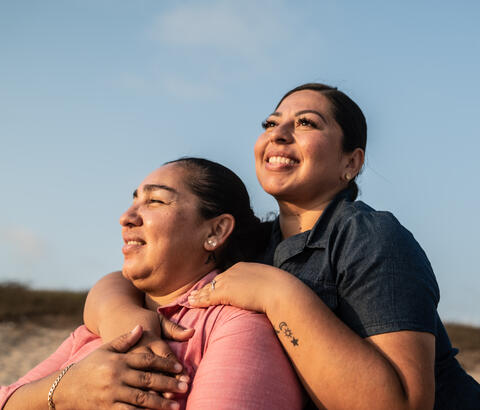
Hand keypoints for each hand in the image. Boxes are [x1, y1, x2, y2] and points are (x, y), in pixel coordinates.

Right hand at [56, 325, 187, 408]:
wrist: (65, 387)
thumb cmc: (90, 365)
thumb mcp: (106, 348)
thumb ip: (125, 339)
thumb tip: (140, 327)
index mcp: (119, 359)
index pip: (146, 360)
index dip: (164, 363)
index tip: (180, 367)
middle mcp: (116, 376)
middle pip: (147, 379)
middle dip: (168, 383)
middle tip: (185, 386)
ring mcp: (112, 393)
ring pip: (141, 399)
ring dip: (161, 402)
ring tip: (177, 404)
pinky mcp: (107, 409)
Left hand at [187, 262, 286, 313]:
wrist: (280, 291)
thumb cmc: (280, 289)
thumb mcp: (269, 283)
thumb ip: (261, 286)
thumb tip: (264, 294)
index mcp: (243, 267)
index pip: (227, 276)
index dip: (218, 283)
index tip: (213, 287)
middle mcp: (233, 271)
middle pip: (215, 281)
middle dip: (206, 288)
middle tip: (195, 294)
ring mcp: (228, 281)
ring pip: (209, 289)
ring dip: (199, 296)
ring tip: (190, 300)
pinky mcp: (224, 292)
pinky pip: (208, 298)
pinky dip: (198, 302)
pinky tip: (191, 304)